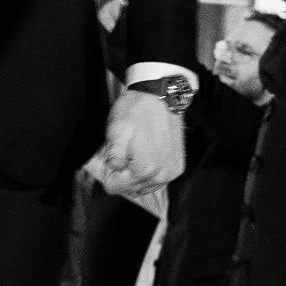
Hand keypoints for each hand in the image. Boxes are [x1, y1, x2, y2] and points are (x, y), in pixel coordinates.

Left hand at [94, 85, 184, 201]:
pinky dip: (149, 173)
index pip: (114, 187)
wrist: (161, 96)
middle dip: (121, 175)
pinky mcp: (178, 167)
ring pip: (144, 187)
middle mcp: (161, 176)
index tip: (110, 158)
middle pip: (129, 189)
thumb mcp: (116, 131)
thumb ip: (113, 157)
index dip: (108, 173)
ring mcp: (171, 172)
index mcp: (144, 169)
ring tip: (134, 153)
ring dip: (135, 175)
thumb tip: (113, 172)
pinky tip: (146, 156)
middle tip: (121, 153)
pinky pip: (158, 181)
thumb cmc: (136, 111)